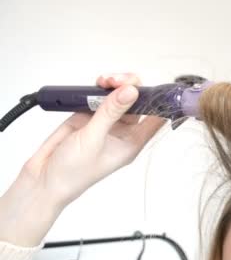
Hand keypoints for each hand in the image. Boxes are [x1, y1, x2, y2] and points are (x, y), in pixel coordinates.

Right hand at [0, 73, 164, 245]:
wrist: (42, 179)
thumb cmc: (72, 172)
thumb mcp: (93, 140)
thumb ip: (110, 113)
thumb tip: (131, 91)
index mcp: (132, 142)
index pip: (155, 119)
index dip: (159, 101)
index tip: (156, 86)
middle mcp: (122, 131)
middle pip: (137, 102)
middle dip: (131, 87)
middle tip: (118, 81)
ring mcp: (106, 122)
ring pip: (119, 96)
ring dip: (116, 84)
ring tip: (105, 81)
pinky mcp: (89, 115)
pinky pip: (100, 96)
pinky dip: (100, 88)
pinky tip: (97, 84)